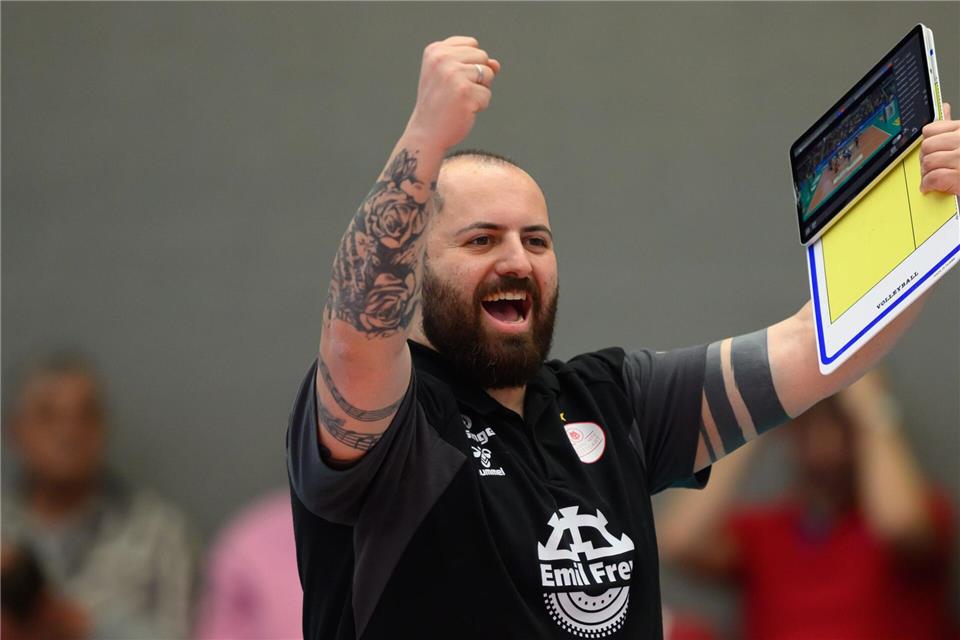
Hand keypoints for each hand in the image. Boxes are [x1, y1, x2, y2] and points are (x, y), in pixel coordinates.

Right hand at [404, 36, 500, 150]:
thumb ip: (474, 63)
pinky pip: (488, 95)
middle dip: (477, 76)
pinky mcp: (465, 92)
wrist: (426, 133)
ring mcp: (454, 75)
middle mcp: (443, 59)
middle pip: (482, 57)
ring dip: (480, 91)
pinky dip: (480, 106)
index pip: (472, 44)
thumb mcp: (452, 76)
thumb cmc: (440, 104)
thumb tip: (496, 65)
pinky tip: (462, 111)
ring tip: (460, 101)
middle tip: (456, 92)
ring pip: (488, 74)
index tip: (451, 79)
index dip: (470, 64)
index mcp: (436, 50)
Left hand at [920, 102, 959, 193]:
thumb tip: (944, 108)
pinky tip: (933, 186)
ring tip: (933, 177)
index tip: (931, 152)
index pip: (930, 130)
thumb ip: (953, 127)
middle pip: (927, 147)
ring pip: (928, 162)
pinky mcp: (959, 176)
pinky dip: (929, 184)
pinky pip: (933, 178)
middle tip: (930, 167)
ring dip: (926, 173)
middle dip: (925, 159)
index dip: (927, 143)